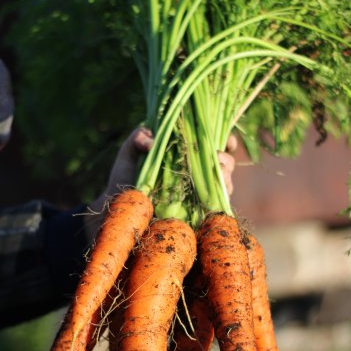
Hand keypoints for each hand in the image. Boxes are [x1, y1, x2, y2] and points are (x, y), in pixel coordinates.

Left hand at [85, 128, 237, 240]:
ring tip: (218, 172)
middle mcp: (196, 173)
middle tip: (217, 157)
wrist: (121, 209)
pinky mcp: (199, 213)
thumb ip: (138, 137)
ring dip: (226, 176)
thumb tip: (152, 139)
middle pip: (225, 163)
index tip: (229, 141)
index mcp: (186, 154)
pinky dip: (221, 196)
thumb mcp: (129, 153)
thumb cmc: (124, 179)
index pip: (213, 143)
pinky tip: (214, 191)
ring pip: (226, 182)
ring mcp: (199, 193)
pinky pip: (219, 204)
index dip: (226, 140)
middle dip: (227, 159)